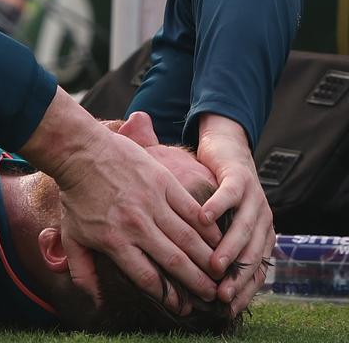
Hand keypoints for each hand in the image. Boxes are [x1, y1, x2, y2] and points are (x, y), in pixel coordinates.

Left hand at [20, 91, 220, 309]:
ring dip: (208, 258)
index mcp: (114, 241)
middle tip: (212, 295)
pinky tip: (219, 240)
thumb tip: (91, 300)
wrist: (79, 152)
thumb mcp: (71, 236)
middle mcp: (137, 226)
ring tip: (220, 273)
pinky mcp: (163, 183)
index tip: (181, 307)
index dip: (168, 296)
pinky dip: (207, 227)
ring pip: (188, 238)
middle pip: (175, 262)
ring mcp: (152, 203)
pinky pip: (192, 210)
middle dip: (197, 283)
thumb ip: (82, 269)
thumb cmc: (75, 195)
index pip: (148, 277)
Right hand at [196, 113, 273, 314]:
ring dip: (230, 249)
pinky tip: (203, 218)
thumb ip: (215, 250)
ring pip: (245, 228)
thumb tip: (196, 284)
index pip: (255, 271)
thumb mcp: (220, 226)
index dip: (242, 290)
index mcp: (260, 236)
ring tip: (215, 264)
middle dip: (238, 278)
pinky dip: (218, 207)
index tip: (224, 308)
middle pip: (253, 254)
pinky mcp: (241, 177)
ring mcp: (254, 198)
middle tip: (220, 295)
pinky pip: (230, 194)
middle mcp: (263, 220)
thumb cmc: (217, 195)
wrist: (227, 151)